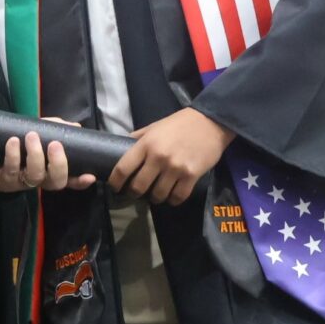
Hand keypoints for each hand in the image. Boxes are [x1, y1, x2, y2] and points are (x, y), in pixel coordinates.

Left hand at [0, 124, 96, 192]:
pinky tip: (12, 141)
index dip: (79, 180)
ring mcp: (19, 182)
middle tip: (55, 144)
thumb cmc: (5, 142)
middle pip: (56, 182)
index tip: (90, 175)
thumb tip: (75, 127)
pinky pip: (11, 171)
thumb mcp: (30, 130)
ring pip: (35, 177)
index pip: (67, 179)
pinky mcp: (2, 181)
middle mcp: (35, 179)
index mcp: (45, 169)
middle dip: (59, 164)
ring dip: (36, 156)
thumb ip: (51, 128)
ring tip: (31, 136)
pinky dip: (13, 155)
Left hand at [107, 108, 235, 205]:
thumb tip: (121, 147)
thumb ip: (138, 138)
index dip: (115, 182)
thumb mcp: (154, 127)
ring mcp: (175, 168)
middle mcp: (158, 158)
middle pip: (138, 186)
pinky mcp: (191, 176)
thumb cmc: (179, 123)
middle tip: (135, 193)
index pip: (123, 168)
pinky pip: (178, 197)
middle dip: (134, 193)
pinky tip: (171, 196)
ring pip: (158, 195)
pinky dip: (172, 200)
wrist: (210, 123)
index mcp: (146, 144)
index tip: (114, 187)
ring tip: (155, 195)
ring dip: (155, 198)